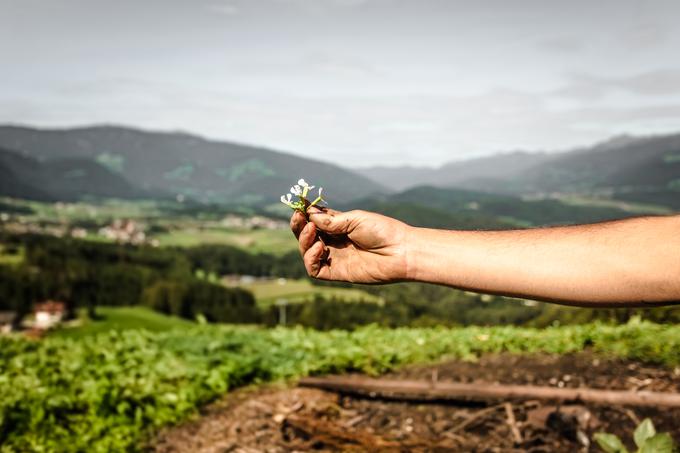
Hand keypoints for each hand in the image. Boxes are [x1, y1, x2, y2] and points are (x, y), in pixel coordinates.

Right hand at [290, 207, 409, 282]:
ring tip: (312, 232)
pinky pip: (314, 269)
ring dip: (304, 241)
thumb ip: (331, 221)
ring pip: (307, 251)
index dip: (304, 214)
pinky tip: (320, 248)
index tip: (299, 206)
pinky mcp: (336, 273)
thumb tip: (309, 215)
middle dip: (300, 226)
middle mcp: (334, 241)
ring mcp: (334, 257)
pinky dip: (311, 258)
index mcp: (339, 226)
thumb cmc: (382, 231)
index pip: (314, 220)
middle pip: (307, 235)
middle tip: (299, 218)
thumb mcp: (355, 219)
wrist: (400, 251)